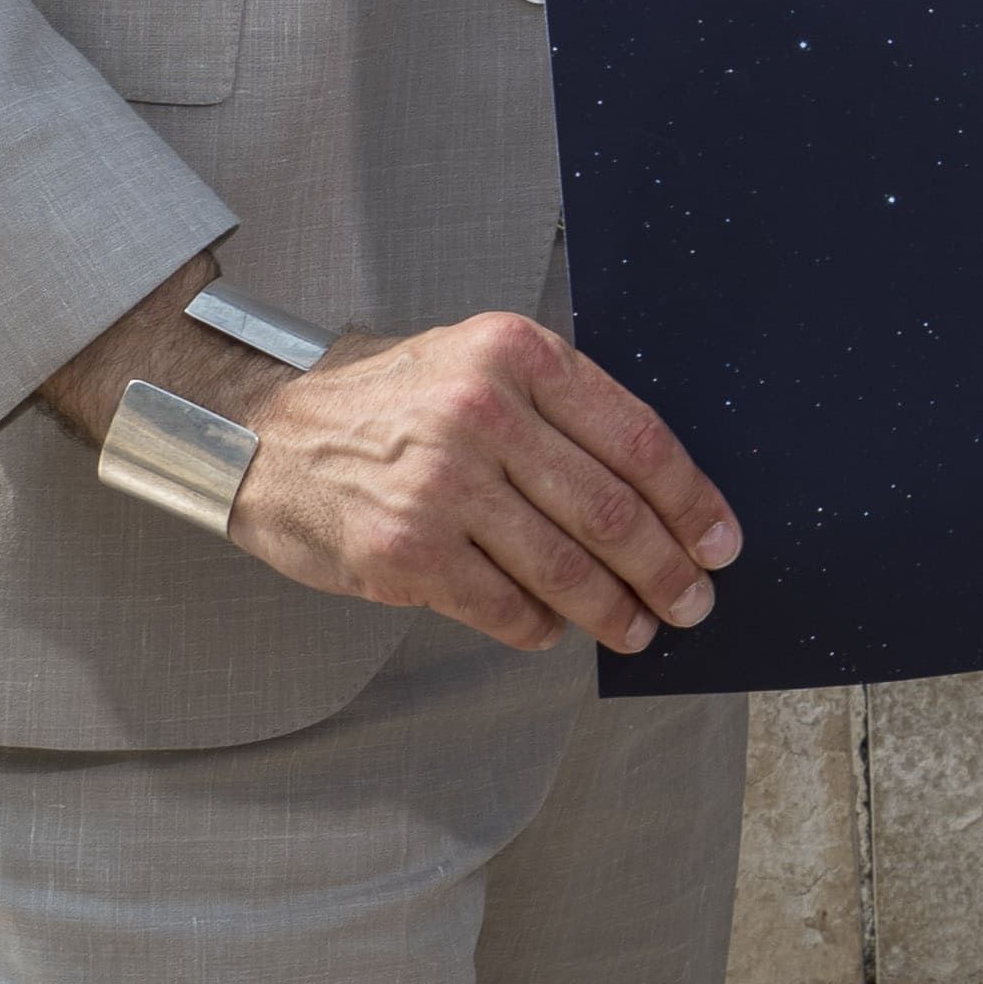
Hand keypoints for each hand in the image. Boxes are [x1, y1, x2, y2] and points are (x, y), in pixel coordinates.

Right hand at [228, 312, 746, 653]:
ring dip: (614, 609)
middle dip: (665, 567)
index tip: (719, 540)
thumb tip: (660, 492)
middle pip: (609, 509)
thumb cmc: (385, 402)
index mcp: (516, 354)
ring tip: (637, 628)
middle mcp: (482, 413)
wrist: (263, 433)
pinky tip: (554, 629)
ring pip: (564, 566)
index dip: (691, 501)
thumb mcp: (477, 363)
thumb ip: (560, 408)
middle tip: (693, 601)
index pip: (637, 438)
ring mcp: (441, 486)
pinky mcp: (404, 552)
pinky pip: (503, 605)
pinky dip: (540, 626)